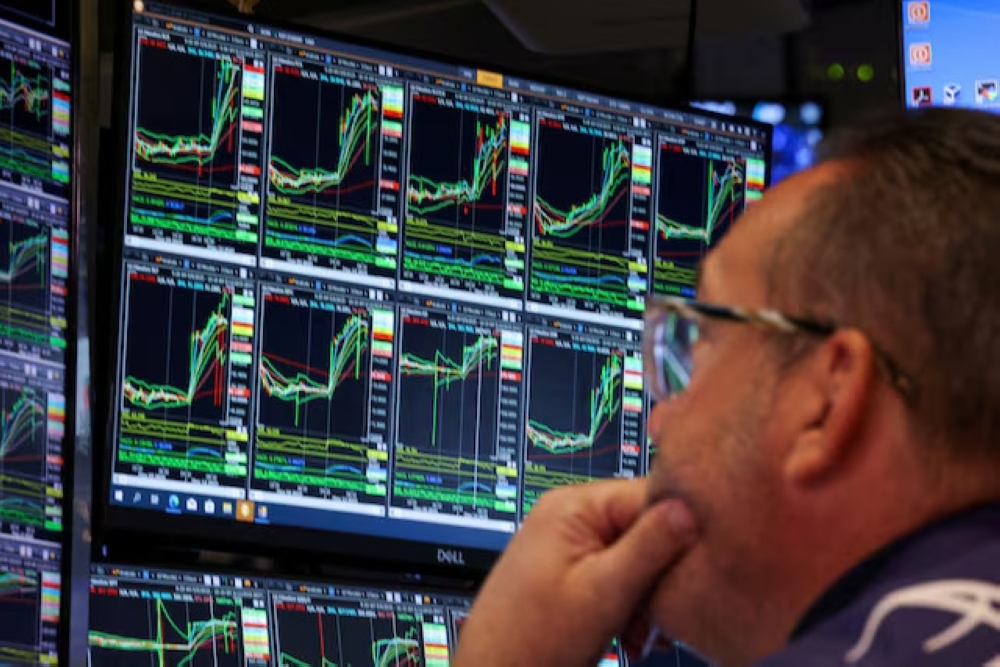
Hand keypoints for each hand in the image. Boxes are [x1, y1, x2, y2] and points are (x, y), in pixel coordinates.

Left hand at [453, 479, 697, 666]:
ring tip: (645, 634)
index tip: (699, 566)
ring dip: (649, 596)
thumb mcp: (604, 592)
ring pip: (634, 557)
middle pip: (643, 527)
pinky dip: (631, 604)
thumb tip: (688, 506)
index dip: (679, 531)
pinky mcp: (569, 573)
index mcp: (573, 506)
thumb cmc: (534, 639)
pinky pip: (616, 576)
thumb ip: (649, 546)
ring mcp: (567, 545)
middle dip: (662, 573)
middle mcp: (569, 517)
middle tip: (666, 614)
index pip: (647, 495)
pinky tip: (634, 636)